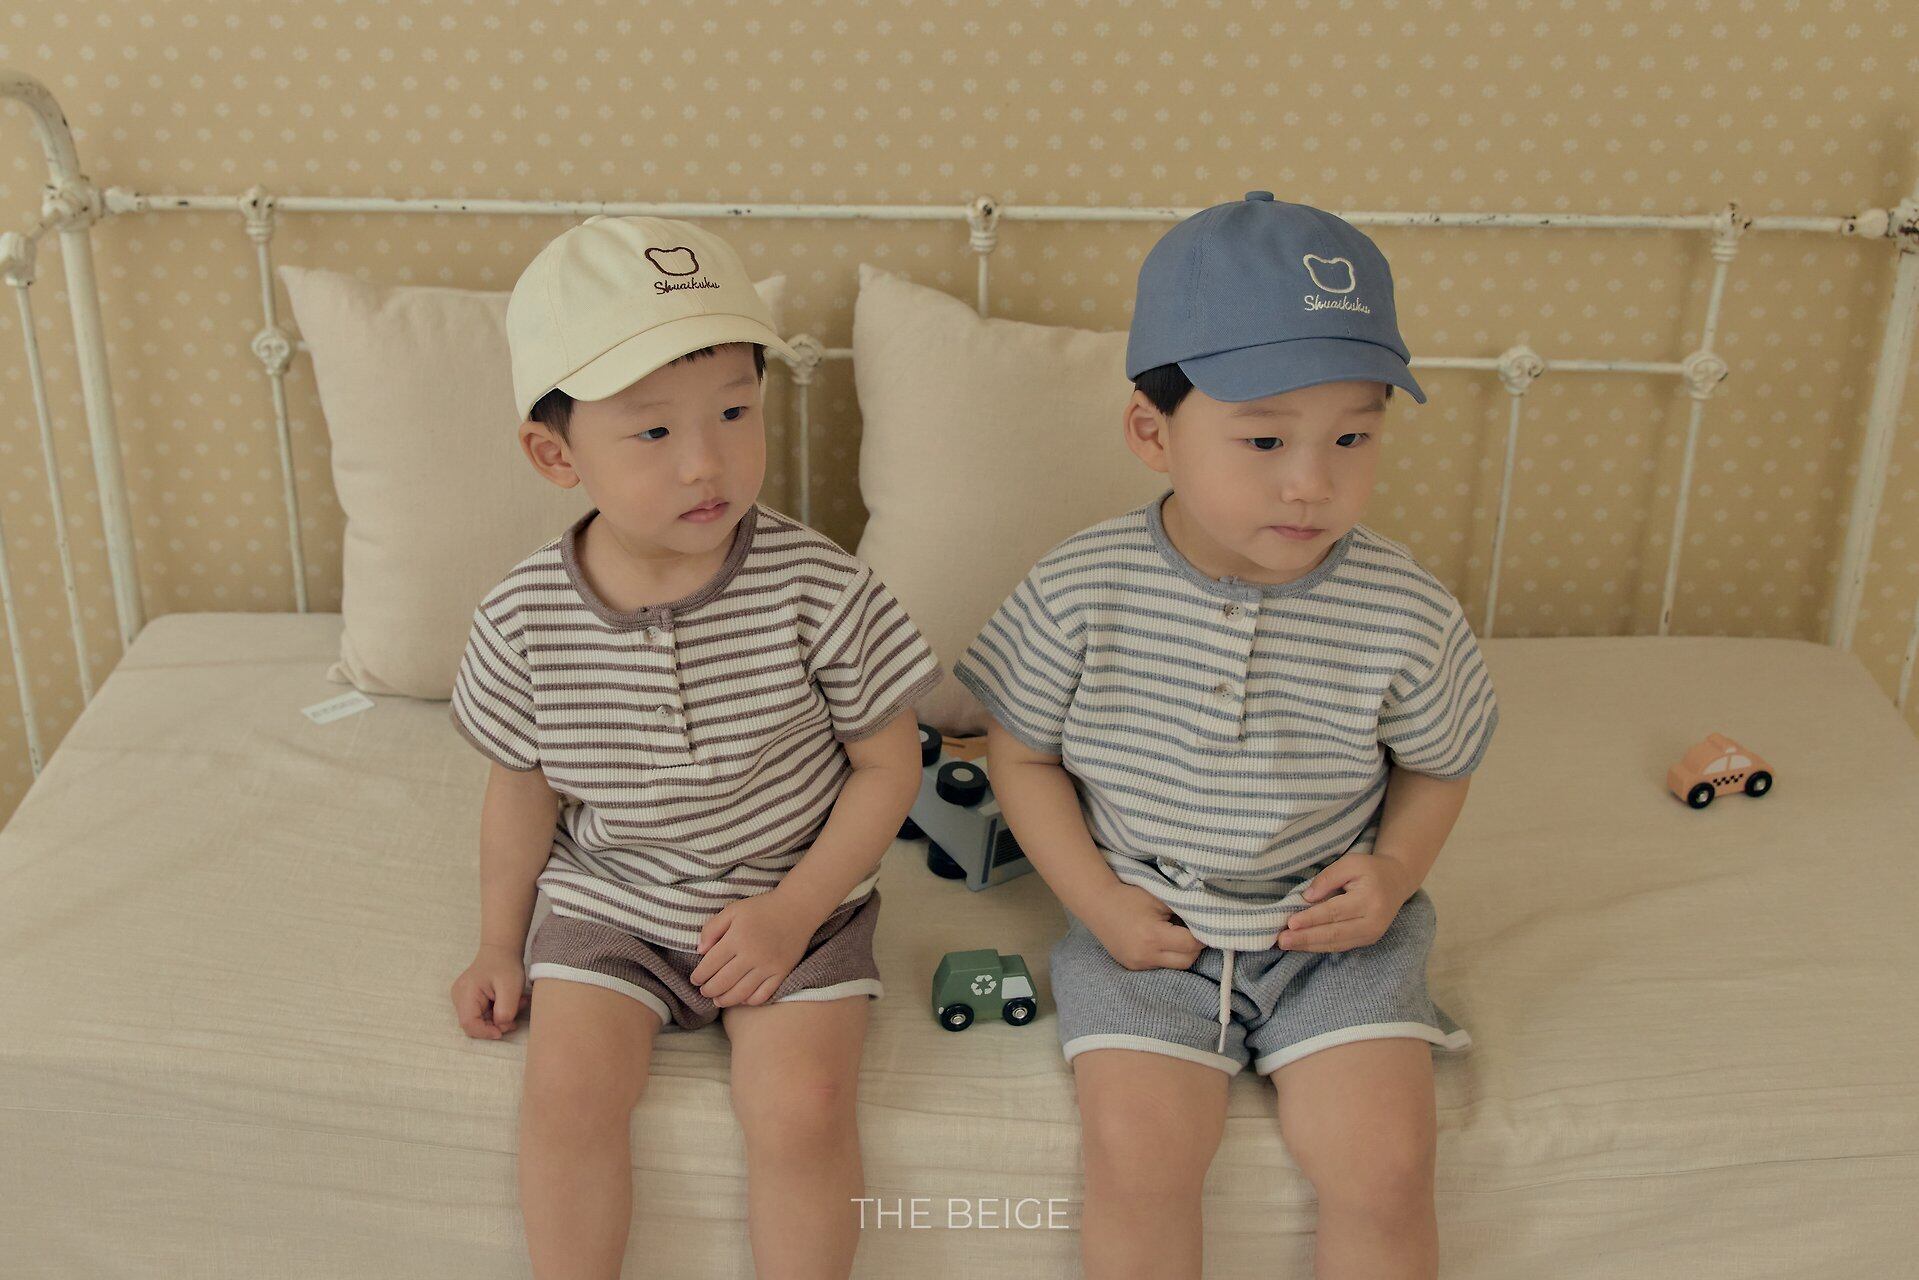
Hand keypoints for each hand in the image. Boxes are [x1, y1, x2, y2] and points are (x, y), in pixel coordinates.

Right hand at [451, 943, 525, 1038]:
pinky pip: (482, 1014)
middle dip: (496, 1025)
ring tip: (516, 1004)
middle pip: (474, 1024)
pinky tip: (510, 1002)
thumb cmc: (505, 964)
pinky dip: (497, 1012)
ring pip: (479, 1020)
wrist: (501, 949)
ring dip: (499, 1018)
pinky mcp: (470, 999)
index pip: (469, 1024)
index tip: (503, 1031)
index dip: (485, 1032)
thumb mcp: (510, 987)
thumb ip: (506, 1010)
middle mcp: (459, 997)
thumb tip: (501, 1026)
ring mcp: (463, 998)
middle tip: (515, 1016)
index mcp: (466, 993)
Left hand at [691, 890, 819, 1007]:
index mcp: (737, 938)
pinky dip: (749, 1001)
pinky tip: (742, 998)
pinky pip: (763, 995)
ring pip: (740, 993)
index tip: (695, 980)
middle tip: (704, 991)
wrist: (797, 908)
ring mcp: (768, 966)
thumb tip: (700, 951)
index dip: (699, 976)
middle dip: (708, 990)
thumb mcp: (733, 910)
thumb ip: (712, 928)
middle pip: (723, 982)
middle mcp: (752, 955)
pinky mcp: (782, 973)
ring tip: (718, 1000)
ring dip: (725, 1000)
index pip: (710, 965)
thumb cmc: (762, 908)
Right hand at [1084, 880, 1204, 971]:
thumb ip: (1184, 910)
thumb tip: (1206, 920)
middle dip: (1195, 947)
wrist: (1097, 903)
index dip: (1203, 935)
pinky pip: (1159, 966)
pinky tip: (1162, 941)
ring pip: (1174, 966)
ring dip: (1181, 953)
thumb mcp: (1159, 898)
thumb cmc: (1129, 896)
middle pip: (1187, 961)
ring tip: (1178, 935)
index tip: (1207, 925)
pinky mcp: (1132, 966)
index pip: (1191, 944)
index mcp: (1153, 936)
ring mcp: (1138, 964)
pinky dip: (1166, 955)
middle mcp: (1146, 955)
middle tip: (1195, 931)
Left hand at [1277, 852, 1416, 953]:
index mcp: (1369, 900)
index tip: (1290, 922)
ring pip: (1336, 943)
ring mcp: (1372, 934)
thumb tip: (1307, 898)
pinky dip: (1320, 946)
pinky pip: (1341, 946)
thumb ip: (1327, 878)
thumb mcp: (1350, 863)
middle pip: (1334, 932)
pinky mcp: (1368, 940)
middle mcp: (1373, 921)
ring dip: (1309, 945)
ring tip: (1287, 944)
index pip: (1334, 912)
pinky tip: (1303, 945)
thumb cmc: (1370, 869)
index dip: (1311, 919)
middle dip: (1306, 937)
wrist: (1397, 881)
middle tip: (1282, 940)